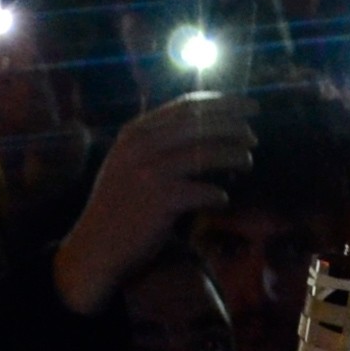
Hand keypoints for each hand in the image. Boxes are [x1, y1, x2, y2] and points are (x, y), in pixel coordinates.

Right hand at [51, 93, 255, 314]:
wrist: (96, 246)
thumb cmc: (121, 204)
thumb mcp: (130, 161)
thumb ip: (159, 141)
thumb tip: (210, 125)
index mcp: (135, 132)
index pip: (186, 106)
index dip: (222, 103)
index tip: (248, 106)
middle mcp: (140, 145)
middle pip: (200, 124)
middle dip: (233, 125)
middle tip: (253, 135)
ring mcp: (150, 171)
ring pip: (207, 153)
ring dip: (234, 155)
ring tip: (247, 161)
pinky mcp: (161, 200)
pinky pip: (205, 191)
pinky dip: (218, 194)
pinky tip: (222, 199)